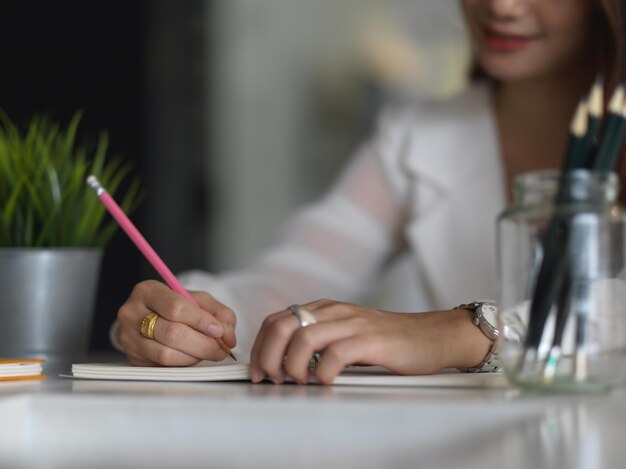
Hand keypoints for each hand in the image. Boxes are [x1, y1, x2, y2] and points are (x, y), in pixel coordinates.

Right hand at [117, 280, 236, 365]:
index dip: (200, 321)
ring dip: (194, 356)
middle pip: (171, 333)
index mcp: (148, 291)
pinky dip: (184, 363)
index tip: (219, 331)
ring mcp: (129, 337)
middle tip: (220, 348)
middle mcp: (132, 313)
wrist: (148, 317)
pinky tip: (192, 356)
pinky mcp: (133, 357)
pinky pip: (163, 366)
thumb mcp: (198, 300)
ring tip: (208, 352)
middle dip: (202, 344)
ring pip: (166, 354)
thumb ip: (219, 313)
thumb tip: (228, 336)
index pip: (175, 307)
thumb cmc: (175, 306)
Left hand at [249, 299, 491, 384]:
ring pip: (304, 338)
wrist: (431, 336)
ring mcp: (352, 323)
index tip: (259, 370)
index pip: (277, 320)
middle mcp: (334, 311)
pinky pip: (335, 354)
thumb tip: (282, 361)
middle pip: (283, 326)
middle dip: (268, 356)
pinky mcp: (371, 340)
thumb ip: (318, 339)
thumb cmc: (388, 341)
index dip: (260, 346)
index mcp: (324, 309)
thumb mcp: (346, 333)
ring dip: (292, 365)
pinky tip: (325, 381)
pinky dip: (322, 372)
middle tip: (272, 379)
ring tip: (298, 382)